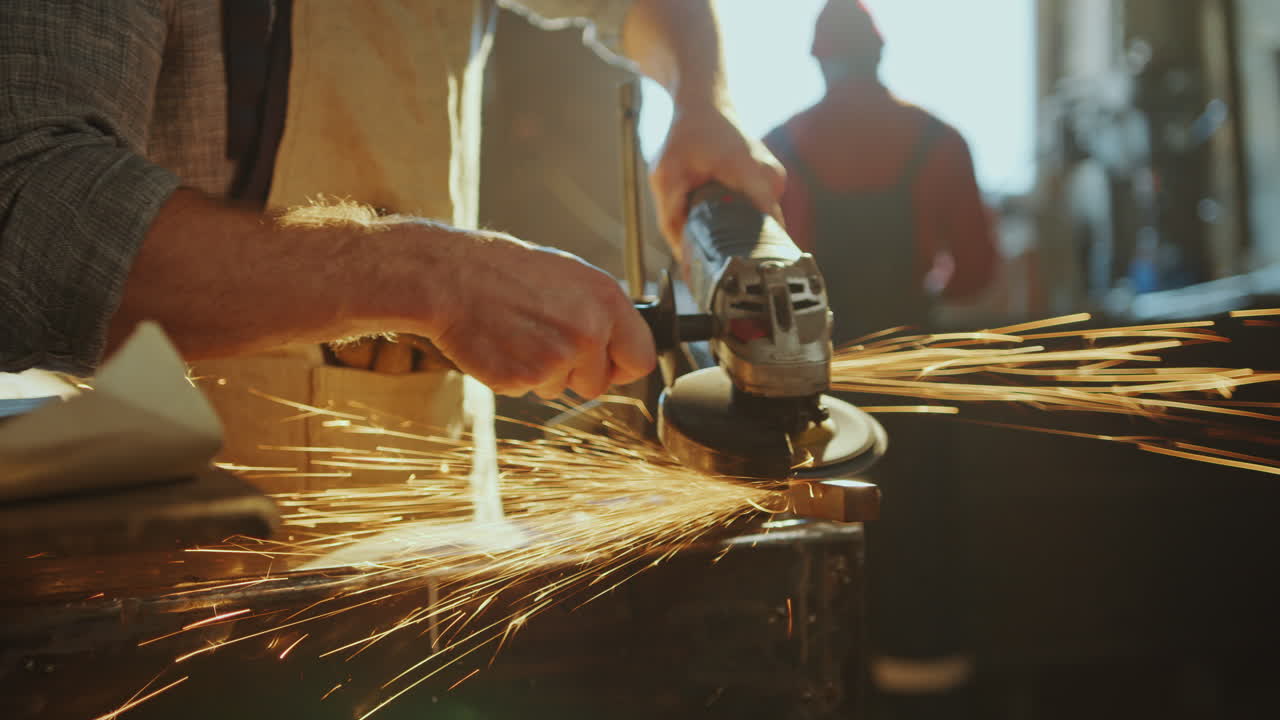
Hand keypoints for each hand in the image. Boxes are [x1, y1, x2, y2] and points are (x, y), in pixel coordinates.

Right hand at [421, 230, 656, 399]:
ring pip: (562, 390)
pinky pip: (529, 391)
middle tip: (547, 343)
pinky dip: (516, 376)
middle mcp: (590, 331)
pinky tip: (503, 344)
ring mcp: (558, 357)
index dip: (622, 367)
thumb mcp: (570, 277)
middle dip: (578, 374)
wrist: (453, 278)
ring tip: (520, 335)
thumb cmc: (507, 274)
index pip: (641, 359)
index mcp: (607, 302)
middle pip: (600, 384)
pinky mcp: (526, 378)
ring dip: (544, 373)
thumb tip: (621, 343)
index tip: (609, 366)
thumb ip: (601, 313)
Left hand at [649, 104, 786, 257]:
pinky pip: (758, 213)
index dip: (754, 259)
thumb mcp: (666, 177)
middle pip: (762, 233)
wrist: (704, 102)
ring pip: (759, 225)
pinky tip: (720, 211)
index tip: (739, 280)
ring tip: (710, 221)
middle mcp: (773, 178)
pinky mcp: (771, 183)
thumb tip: (685, 263)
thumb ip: (673, 222)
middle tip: (709, 257)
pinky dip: (739, 218)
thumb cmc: (687, 134)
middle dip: (736, 248)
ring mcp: (776, 181)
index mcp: (753, 174)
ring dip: (735, 230)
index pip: (770, 230)